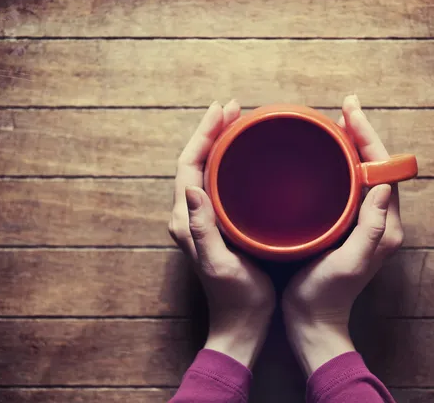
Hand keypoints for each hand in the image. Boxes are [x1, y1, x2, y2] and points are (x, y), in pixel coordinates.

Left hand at [168, 101, 274, 368]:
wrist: (242, 325)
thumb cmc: (236, 298)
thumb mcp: (219, 263)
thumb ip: (203, 228)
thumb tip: (191, 187)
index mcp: (186, 219)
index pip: (188, 165)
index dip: (203, 135)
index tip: (222, 111)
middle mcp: (190, 215)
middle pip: (195, 162)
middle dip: (212, 132)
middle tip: (233, 109)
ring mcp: (204, 220)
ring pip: (207, 170)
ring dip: (220, 144)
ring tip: (239, 123)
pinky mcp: (220, 225)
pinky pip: (219, 184)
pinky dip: (230, 163)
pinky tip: (247, 157)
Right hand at [282, 95, 404, 375]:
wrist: (312, 321)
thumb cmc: (327, 295)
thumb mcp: (350, 262)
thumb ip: (371, 227)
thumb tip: (385, 184)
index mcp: (386, 226)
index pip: (384, 169)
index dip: (369, 138)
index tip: (350, 112)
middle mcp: (380, 221)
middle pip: (376, 167)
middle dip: (363, 135)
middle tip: (345, 108)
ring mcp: (363, 223)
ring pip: (363, 173)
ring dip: (353, 147)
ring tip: (337, 124)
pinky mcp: (346, 226)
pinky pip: (348, 186)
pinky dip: (340, 165)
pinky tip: (325, 157)